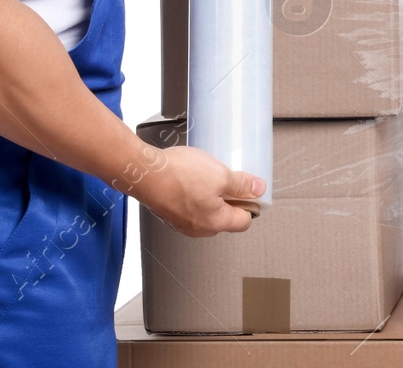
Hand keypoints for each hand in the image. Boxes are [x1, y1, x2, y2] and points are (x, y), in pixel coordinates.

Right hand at [136, 145, 265, 236]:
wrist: (144, 172)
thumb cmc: (178, 176)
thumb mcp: (221, 175)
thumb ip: (242, 185)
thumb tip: (258, 189)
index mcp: (215, 223)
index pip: (244, 221)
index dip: (250, 203)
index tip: (249, 188)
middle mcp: (198, 229)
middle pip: (225, 217)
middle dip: (229, 197)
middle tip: (226, 177)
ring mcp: (182, 223)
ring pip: (206, 211)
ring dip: (210, 194)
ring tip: (206, 175)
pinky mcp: (169, 213)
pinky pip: (190, 206)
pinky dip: (194, 194)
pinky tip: (190, 178)